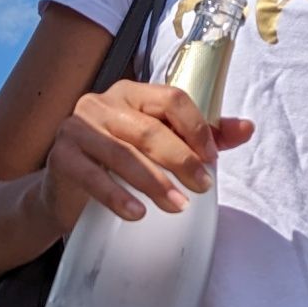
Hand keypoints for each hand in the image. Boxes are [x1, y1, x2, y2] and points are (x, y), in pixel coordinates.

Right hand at [38, 80, 254, 232]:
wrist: (66, 191)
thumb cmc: (120, 163)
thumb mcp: (162, 144)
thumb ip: (202, 135)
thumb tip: (247, 128)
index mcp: (132, 93)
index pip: (171, 98)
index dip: (196, 128)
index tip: (213, 158)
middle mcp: (102, 103)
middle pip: (150, 128)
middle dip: (182, 160)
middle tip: (202, 187)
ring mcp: (77, 128)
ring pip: (124, 153)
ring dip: (155, 182)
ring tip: (178, 206)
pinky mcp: (60, 157)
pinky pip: (93, 177)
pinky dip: (118, 196)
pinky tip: (138, 213)